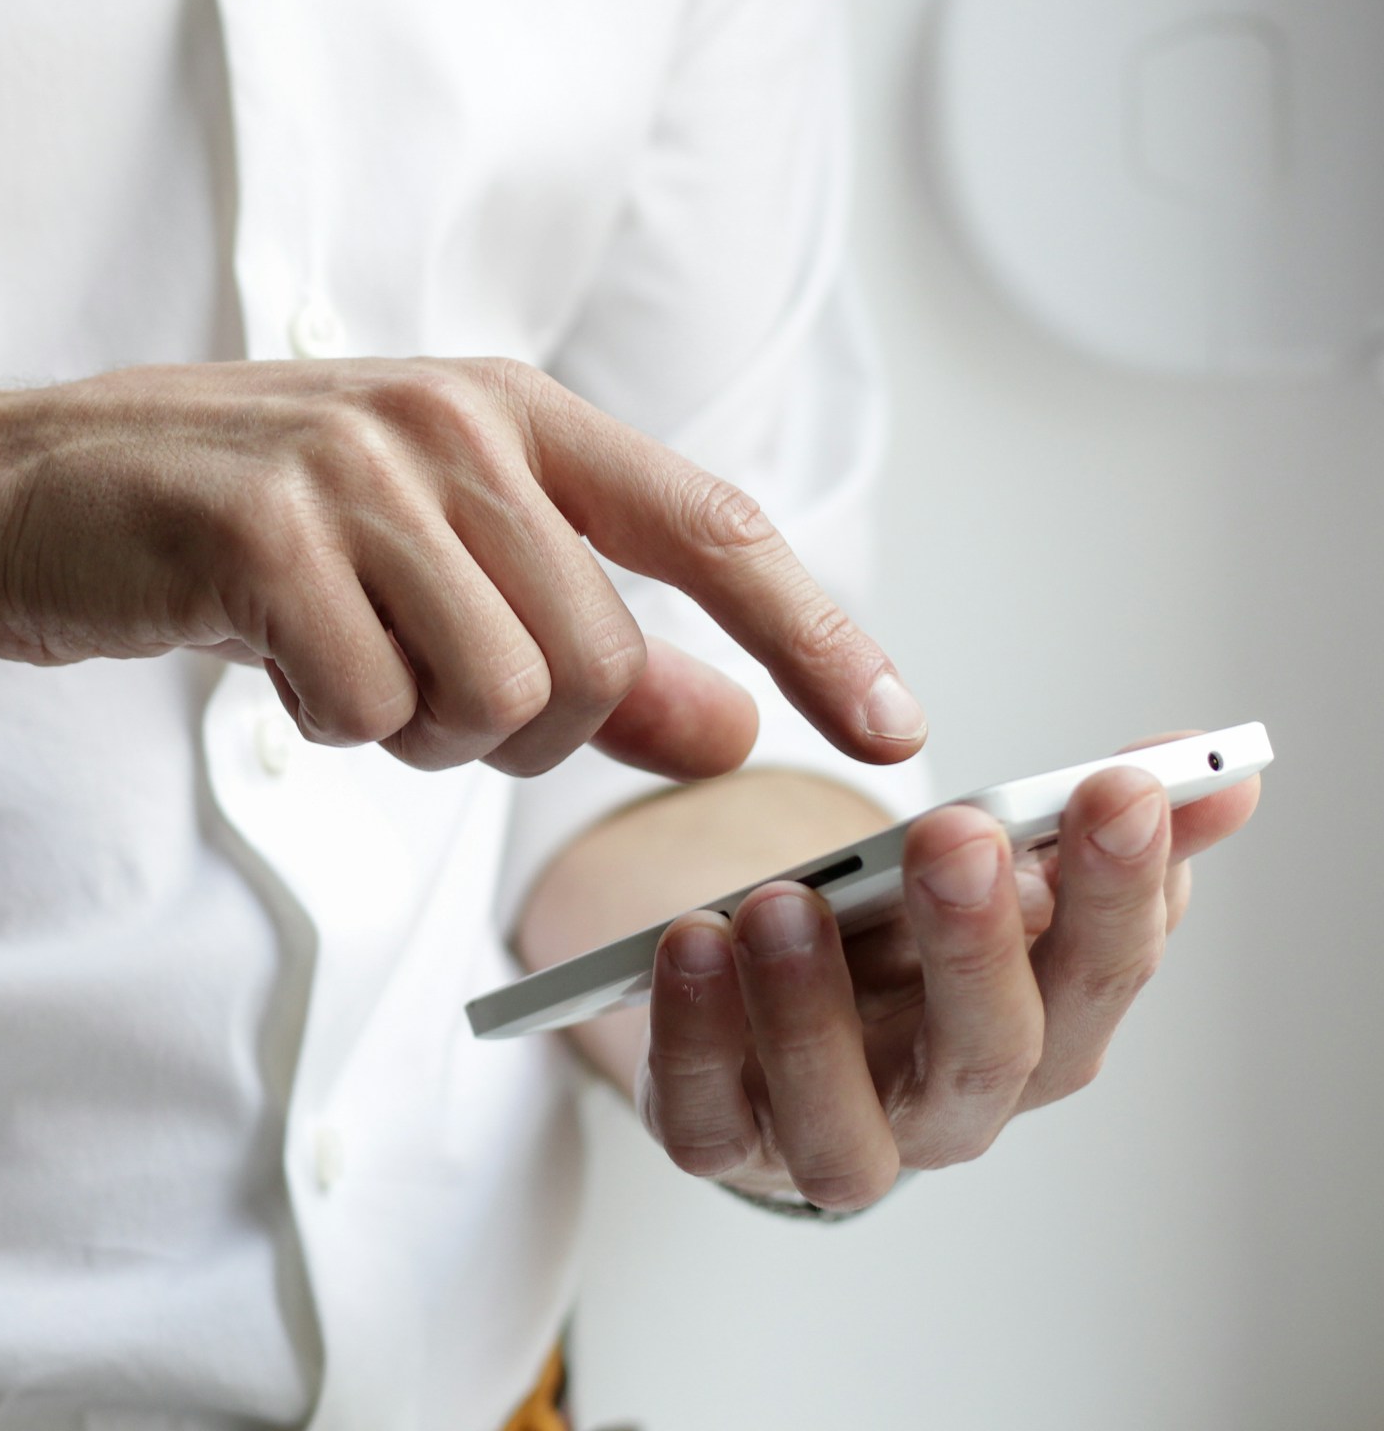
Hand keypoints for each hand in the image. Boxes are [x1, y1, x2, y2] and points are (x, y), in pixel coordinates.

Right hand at [0, 357, 926, 779]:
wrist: (21, 495)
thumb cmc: (234, 531)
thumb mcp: (427, 568)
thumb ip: (586, 642)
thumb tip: (731, 727)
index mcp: (510, 409)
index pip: (711, 527)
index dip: (815, 633)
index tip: (895, 730)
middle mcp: (451, 420)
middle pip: (596, 661)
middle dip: (518, 730)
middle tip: (410, 690)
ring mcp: (356, 467)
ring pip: (495, 697)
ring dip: (415, 731)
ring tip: (334, 663)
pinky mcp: (263, 531)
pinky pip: (369, 709)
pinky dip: (327, 725)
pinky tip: (267, 659)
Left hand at [634, 739, 1261, 1208]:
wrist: (768, 1015)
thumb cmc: (896, 950)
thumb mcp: (988, 878)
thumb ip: (1087, 829)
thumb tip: (1223, 772)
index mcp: (1041, 1032)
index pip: (1103, 973)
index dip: (1119, 888)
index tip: (1117, 787)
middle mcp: (950, 1108)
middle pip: (989, 1054)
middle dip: (977, 944)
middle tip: (956, 836)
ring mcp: (832, 1138)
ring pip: (842, 1122)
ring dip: (812, 1011)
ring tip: (783, 902)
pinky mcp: (722, 1142)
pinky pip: (705, 1119)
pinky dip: (693, 1038)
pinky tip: (689, 943)